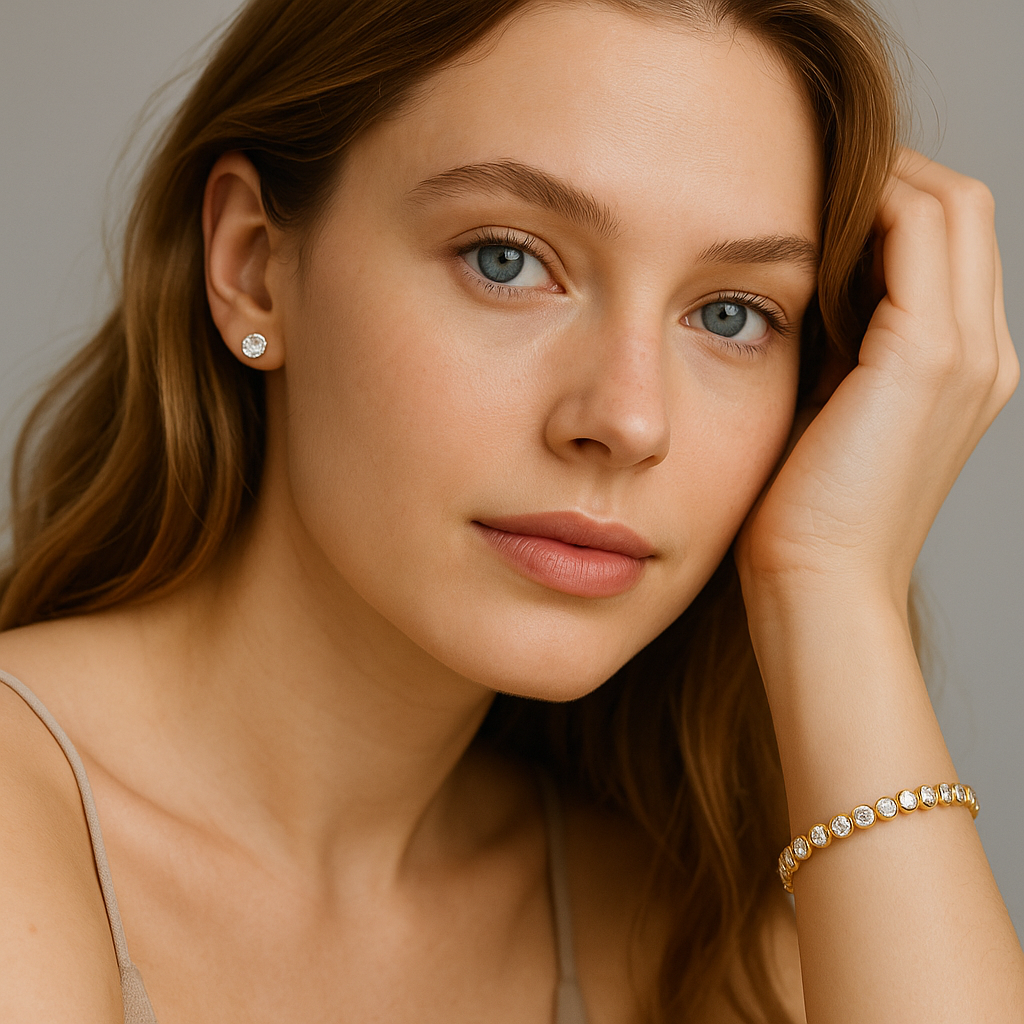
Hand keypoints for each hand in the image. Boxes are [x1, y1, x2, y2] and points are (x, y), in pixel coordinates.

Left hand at [734, 149, 1017, 608]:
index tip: (818, 199)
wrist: (820, 587)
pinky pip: (913, 234)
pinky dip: (866, 210)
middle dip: (891, 177)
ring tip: (805, 189)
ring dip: (879, 182)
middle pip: (962, 207)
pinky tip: (805, 222)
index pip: (951, 241)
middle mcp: (985, 353)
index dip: (892, 202)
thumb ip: (841, 350)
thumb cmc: (806, 516)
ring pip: (947, 206)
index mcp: (967, 368)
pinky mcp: (926, 358)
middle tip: (809, 177)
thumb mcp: (832, 415)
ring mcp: (967, 353)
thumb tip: (808, 290)